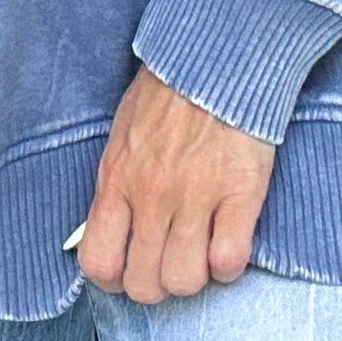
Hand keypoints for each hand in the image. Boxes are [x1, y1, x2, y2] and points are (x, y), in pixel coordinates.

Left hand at [77, 66, 274, 301]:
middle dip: (157, 284)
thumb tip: (111, 230)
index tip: (129, 270)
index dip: (114, 280)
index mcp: (117, 179)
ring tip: (201, 252)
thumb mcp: (122, 136)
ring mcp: (197, 196)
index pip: (99, 263)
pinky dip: (229, 263)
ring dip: (194, 276)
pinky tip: (228, 241)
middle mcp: (152, 195)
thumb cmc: (168, 93)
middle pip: (145, 284)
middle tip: (170, 263)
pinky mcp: (241, 192)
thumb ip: (116, 185)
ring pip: (186, 280)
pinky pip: (229, 259)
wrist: (220, 56)